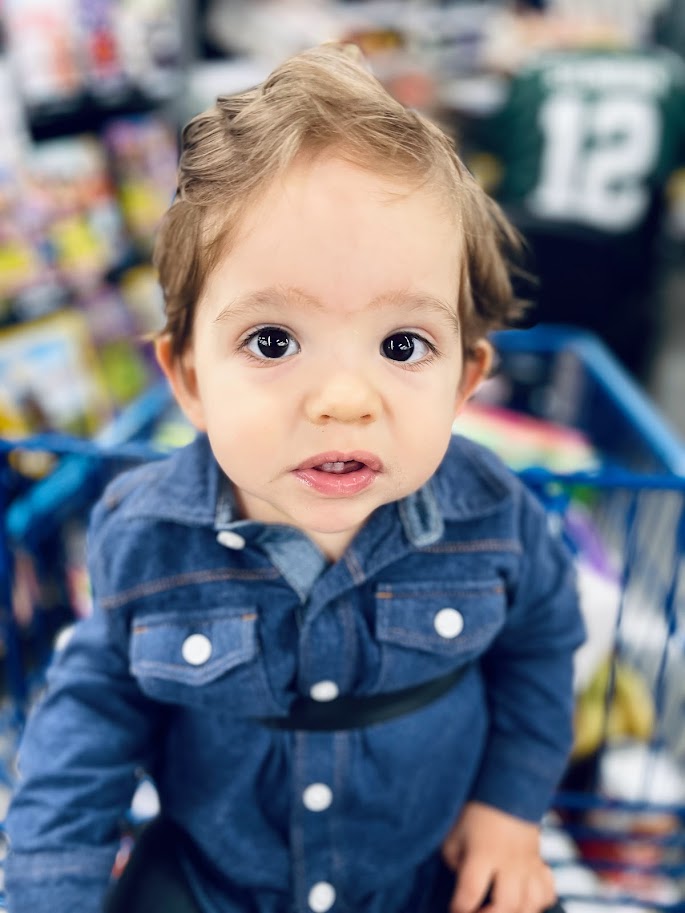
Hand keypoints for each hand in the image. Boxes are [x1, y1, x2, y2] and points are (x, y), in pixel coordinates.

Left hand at [441, 802, 555, 912]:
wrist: (508, 791)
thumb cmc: (475, 814)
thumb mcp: (455, 834)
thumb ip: (454, 862)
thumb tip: (462, 887)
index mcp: (482, 852)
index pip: (470, 891)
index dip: (460, 909)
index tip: (455, 909)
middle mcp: (508, 862)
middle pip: (506, 903)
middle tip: (478, 912)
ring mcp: (528, 865)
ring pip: (530, 903)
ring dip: (515, 912)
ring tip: (499, 908)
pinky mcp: (541, 866)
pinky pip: (548, 892)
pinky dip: (538, 902)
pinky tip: (523, 900)